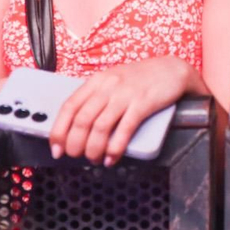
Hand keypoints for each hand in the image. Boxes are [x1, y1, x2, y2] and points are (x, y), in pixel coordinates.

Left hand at [48, 57, 190, 165]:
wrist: (172, 69)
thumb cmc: (142, 78)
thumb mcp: (113, 81)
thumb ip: (96, 98)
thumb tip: (77, 126)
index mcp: (97, 81)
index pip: (68, 107)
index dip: (59, 131)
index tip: (56, 149)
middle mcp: (108, 86)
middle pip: (82, 120)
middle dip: (75, 144)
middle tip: (76, 156)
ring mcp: (125, 95)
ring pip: (100, 127)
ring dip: (93, 149)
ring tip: (94, 159)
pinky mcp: (143, 104)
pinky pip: (124, 129)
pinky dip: (115, 148)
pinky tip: (111, 158)